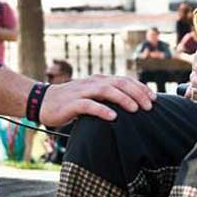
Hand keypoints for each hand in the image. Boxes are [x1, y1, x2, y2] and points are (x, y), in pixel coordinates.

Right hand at [39, 75, 154, 126]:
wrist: (43, 102)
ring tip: (136, 109)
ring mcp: (82, 91)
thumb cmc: (71, 102)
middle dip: (137, 93)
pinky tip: (113, 117)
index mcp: (99, 80)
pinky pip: (88, 105)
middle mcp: (93, 83)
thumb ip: (107, 99)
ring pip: (106, 90)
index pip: (125, 80)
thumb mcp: (92, 97)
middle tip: (150, 106)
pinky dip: (102, 110)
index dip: (141, 88)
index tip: (154, 98)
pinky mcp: (72, 103)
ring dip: (123, 99)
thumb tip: (131, 107)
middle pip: (119, 83)